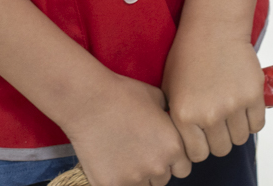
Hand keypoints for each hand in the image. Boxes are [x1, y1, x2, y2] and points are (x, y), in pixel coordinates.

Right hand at [59, 71, 190, 185]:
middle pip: (162, 179)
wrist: (89, 101)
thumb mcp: (159, 99)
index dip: (173, 160)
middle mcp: (157, 166)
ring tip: (124, 156)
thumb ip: (170, 119)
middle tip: (139, 152)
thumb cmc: (124, 95)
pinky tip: (110, 162)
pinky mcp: (110, 185)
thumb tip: (171, 124)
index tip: (160, 152)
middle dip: (154, 168)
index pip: (183, 168)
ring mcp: (133, 178)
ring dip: (137, 176)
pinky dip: (117, 179)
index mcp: (174, 147)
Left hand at [161, 26, 264, 161]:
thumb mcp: (170, 90)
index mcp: (184, 116)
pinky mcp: (253, 95)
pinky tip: (243, 107)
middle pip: (221, 149)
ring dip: (236, 130)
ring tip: (231, 113)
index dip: (201, 147)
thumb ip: (176, 120)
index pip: (198, 154)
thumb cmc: (188, 57)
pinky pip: (257, 125)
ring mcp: (233, 105)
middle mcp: (209, 115)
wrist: (213, 29)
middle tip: (218, 124)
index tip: (203, 137)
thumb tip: (186, 143)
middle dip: (219, 139)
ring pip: (240, 138)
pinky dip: (252, 120)